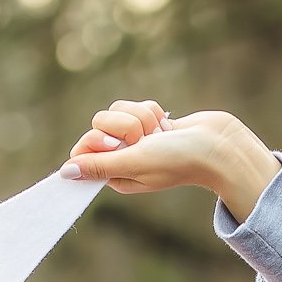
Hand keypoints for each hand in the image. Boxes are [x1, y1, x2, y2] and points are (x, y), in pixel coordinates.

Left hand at [58, 100, 281, 224]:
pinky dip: (152, 112)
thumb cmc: (177, 159)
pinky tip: (167, 126)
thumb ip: (99, 166)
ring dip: (140, 117)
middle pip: (98, 125)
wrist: (216, 145)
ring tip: (159, 133)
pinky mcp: (149, 124)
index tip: (115, 143)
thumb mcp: (134, 163)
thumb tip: (64, 173)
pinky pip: (136, 106)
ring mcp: (136, 140)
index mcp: (115, 175)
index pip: (82, 150)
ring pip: (117, 112)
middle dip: (123, 126)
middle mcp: (122, 158)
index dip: (95, 140)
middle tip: (143, 139)